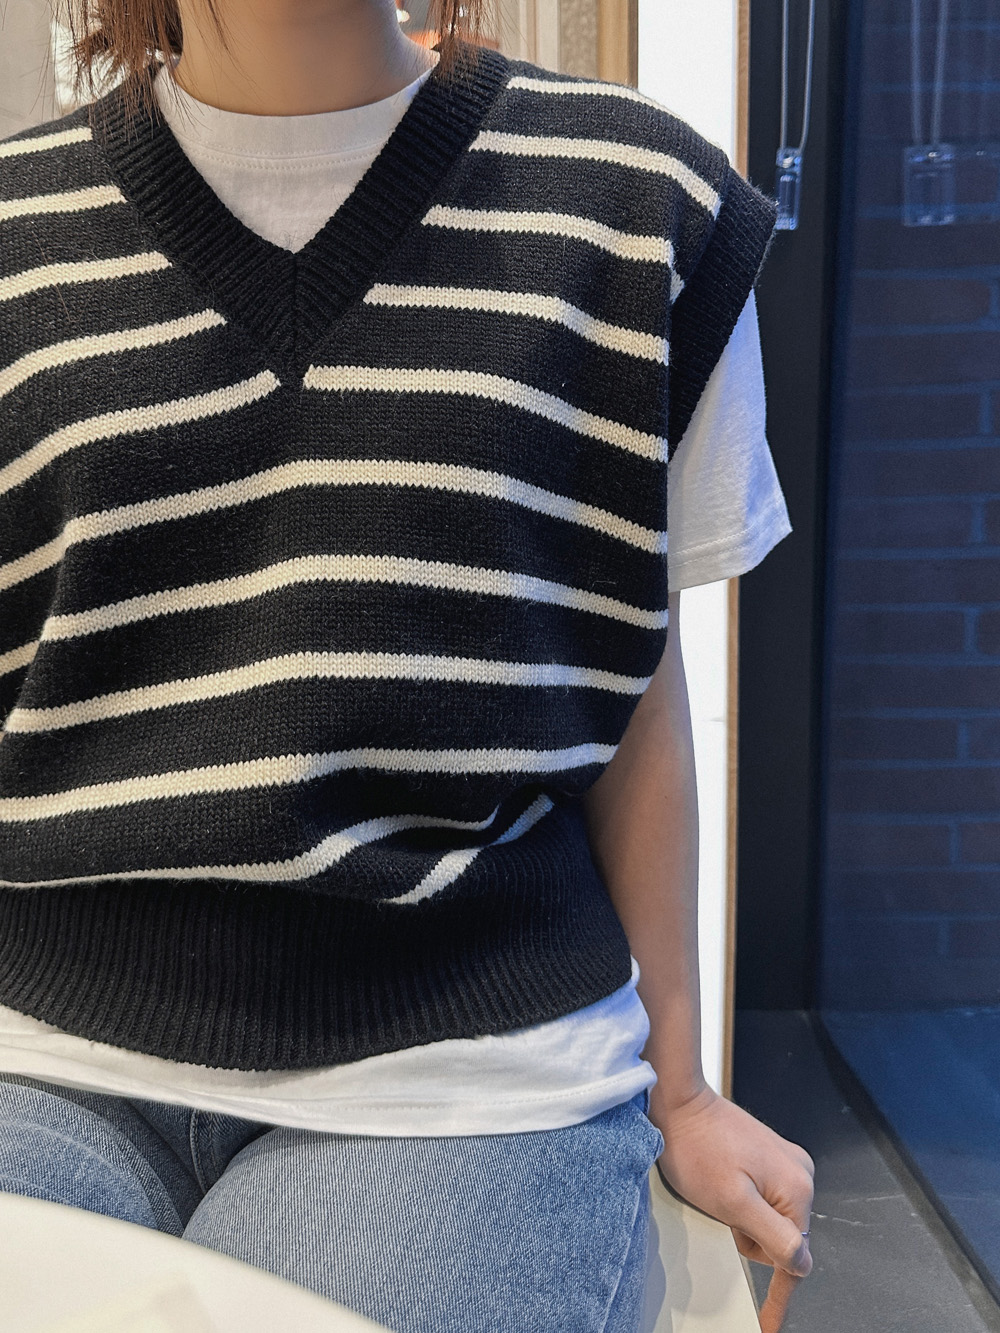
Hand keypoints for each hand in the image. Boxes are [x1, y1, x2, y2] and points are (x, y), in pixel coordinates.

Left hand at [649, 1083, 814, 1278]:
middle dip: (750, 1237)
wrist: (678, 1102)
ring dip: (743, 1219)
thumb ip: (772, 1236)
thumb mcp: (732, 1202)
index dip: (778, 1294)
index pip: (795, 1255)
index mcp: (797, 1186)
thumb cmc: (697, 1146)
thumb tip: (801, 1263)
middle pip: (781, 1237)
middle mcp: (799, 1171)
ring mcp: (784, 1161)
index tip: (768, 1324)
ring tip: (718, 1192)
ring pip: (769, 1219)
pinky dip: (742, 1204)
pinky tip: (723, 1186)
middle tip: (723, 1211)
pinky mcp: (767, 1156)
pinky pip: (761, 1199)